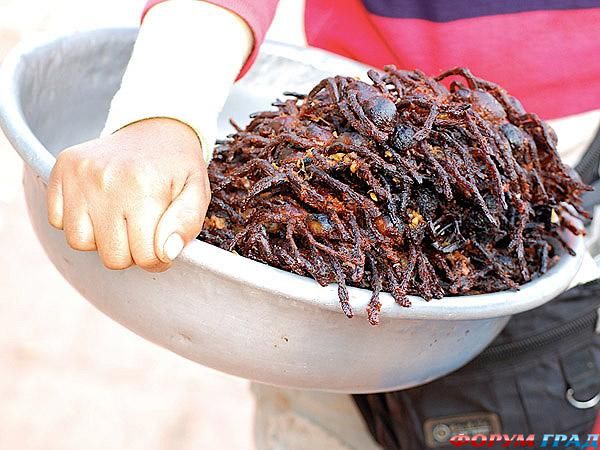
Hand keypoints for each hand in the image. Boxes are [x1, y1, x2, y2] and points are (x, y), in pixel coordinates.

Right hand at [47, 118, 210, 271]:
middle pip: (112, 257)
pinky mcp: (61, 169)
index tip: (163, 243)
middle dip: (132, 251)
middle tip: (143, 227)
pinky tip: (100, 205)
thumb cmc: (177, 166)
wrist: (155, 127)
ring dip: (103, 239)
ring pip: (80, 242)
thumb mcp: (197, 192)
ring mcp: (79, 174)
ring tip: (121, 216)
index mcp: (145, 187)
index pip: (145, 257)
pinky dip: (79, 221)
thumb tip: (166, 252)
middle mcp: (106, 179)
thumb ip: (187, 224)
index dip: (158, 258)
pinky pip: (58, 221)